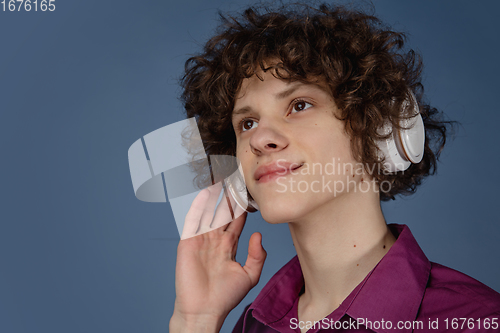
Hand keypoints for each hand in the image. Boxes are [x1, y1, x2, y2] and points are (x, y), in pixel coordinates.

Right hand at [170, 183, 266, 331]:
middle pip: (223, 212)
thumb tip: (258, 235)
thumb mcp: (249, 275)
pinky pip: (193, 220)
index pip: (237, 220)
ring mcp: (202, 240)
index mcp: (229, 246)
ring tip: (221, 180)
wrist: (204, 310)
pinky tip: (205, 193)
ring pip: (209, 212)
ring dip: (215, 197)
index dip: (243, 206)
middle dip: (229, 197)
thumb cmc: (225, 297)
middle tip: (236, 179)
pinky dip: (198, 206)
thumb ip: (257, 256)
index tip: (249, 192)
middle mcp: (215, 240)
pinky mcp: (189, 242)